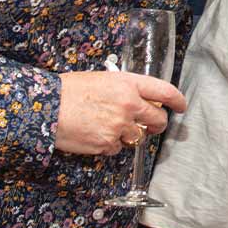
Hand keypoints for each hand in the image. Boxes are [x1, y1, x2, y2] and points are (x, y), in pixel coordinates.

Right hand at [55, 70, 185, 155]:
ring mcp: (119, 126)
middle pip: (158, 120)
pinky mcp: (107, 144)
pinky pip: (118, 148)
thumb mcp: (103, 79)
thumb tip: (139, 99)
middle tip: (152, 124)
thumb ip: (125, 89)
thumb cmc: (70, 89)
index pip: (165, 92)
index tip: (181, 106)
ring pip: (139, 137)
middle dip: (158, 124)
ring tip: (110, 126)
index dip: (177, 100)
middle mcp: (129, 105)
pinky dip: (111, 144)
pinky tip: (96, 134)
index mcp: (129, 84)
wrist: (47, 107)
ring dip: (130, 134)